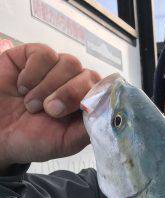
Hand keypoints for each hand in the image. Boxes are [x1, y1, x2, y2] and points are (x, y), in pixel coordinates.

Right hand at [0, 44, 100, 170]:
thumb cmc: (31, 140)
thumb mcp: (65, 143)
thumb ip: (88, 129)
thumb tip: (107, 115)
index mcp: (85, 106)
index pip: (104, 91)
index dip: (97, 96)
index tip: (84, 109)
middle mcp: (73, 84)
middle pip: (88, 75)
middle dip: (70, 93)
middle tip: (50, 111)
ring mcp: (55, 69)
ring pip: (69, 63)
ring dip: (49, 86)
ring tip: (31, 106)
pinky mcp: (32, 56)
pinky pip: (44, 54)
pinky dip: (33, 73)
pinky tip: (22, 87)